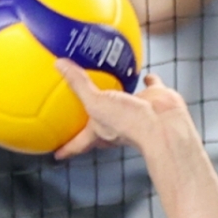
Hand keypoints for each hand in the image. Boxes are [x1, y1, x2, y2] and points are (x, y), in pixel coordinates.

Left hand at [52, 64, 197, 160]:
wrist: (161, 123)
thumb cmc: (128, 123)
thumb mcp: (95, 103)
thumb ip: (78, 84)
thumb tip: (59, 64)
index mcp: (99, 132)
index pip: (78, 143)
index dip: (66, 147)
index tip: (56, 153)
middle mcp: (116, 122)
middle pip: (99, 122)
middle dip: (90, 118)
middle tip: (81, 110)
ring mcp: (135, 110)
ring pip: (122, 100)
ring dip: (115, 92)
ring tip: (107, 82)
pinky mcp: (152, 97)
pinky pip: (149, 84)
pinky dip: (146, 78)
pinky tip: (141, 70)